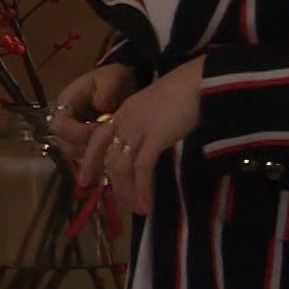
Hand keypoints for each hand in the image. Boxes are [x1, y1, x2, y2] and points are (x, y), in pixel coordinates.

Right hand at [48, 63, 138, 163]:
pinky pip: (84, 159)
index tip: (99, 129)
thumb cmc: (112, 81)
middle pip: (65, 144)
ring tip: (111, 148)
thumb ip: (107, 91)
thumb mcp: (112, 79)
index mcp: (65, 104)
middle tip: (107, 144)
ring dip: (92, 155)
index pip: (60, 125)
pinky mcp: (82, 145)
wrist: (119, 87)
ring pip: (75, 155)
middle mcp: (64, 123)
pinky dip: (97, 159)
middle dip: (86, 147)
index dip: (77, 132)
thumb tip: (102, 105)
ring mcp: (71, 136)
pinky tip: (112, 153)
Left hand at [79, 57, 203, 213]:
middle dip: (113, 184)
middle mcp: (126, 119)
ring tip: (137, 210)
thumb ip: (148, 122)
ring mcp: (139, 127)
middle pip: (109, 158)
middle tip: (119, 204)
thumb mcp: (158, 106)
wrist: (202, 79)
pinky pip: (142, 169)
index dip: (90, 160)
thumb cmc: (186, 89)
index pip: (98, 139)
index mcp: (125, 111)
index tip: (86, 180)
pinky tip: (146, 204)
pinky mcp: (155, 136)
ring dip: (128, 192)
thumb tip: (150, 142)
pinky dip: (142, 189)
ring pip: (122, 167)